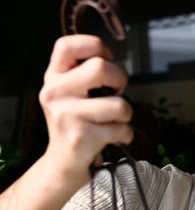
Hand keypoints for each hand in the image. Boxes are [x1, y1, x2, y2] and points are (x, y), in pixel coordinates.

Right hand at [39, 34, 132, 188]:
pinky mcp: (82, 138)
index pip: (67, 45)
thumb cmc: (74, 123)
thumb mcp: (69, 93)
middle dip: (120, 79)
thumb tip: (111, 59)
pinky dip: (126, 134)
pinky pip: (121, 128)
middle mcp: (55, 93)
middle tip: (117, 92)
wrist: (61, 164)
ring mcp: (67, 115)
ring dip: (126, 113)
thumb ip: (83, 72)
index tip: (105, 60)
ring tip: (116, 121)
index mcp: (53, 77)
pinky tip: (115, 138)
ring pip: (118, 104)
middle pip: (100, 67)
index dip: (95, 46)